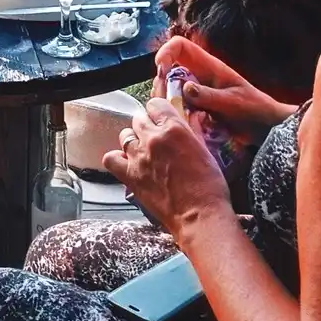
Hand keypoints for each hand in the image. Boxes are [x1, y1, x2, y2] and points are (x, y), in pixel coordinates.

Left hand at [102, 96, 229, 235]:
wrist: (199, 216)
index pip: (155, 104)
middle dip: (147, 125)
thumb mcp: (205, 151)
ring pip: (125, 135)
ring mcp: (139, 157)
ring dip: (133, 140)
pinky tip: (127, 163)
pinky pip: (111, 158)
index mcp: (174, 129)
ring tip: (143, 150)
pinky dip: (117, 158)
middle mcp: (153, 139)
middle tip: (156, 137)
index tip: (161, 118)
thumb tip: (191, 118)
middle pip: (139, 119)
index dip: (159, 111)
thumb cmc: (209, 187)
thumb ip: (193, 131)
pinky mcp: (130, 176)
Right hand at [156, 36, 294, 141]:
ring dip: (166, 102)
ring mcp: (196, 93)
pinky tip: (182, 126)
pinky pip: (176, 107)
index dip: (166, 52)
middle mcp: (198, 76)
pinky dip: (174, 114)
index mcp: (209, 66)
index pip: (180, 46)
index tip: (161, 69)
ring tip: (176, 117)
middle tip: (166, 103)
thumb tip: (185, 88)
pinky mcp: (195, 108)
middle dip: (162, 84)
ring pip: (169, 90)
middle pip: (168, 70)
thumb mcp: (233, 102)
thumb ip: (209, 96)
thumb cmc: (254, 109)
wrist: (265, 127)